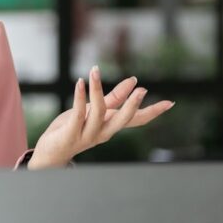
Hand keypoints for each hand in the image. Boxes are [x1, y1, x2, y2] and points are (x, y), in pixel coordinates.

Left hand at [28, 67, 174, 168]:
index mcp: (111, 126)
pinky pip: (78, 114)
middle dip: (132, 105)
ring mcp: (88, 134)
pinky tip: (80, 82)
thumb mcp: (96, 110)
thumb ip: (114, 98)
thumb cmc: (75, 128)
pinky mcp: (71, 133)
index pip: (136, 119)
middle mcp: (103, 132)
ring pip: (98, 113)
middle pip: (122, 120)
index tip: (170, 103)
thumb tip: (134, 81)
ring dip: (97, 90)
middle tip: (142, 89)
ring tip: (95, 70)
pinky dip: (80, 97)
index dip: (153, 111)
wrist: (52, 152)